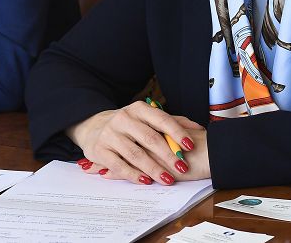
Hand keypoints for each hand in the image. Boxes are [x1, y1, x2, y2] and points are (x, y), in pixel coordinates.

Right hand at [68, 101, 207, 184]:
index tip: (190, 146)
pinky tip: (146, 181)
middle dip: (168, 154)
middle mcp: (123, 119)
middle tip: (183, 166)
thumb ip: (171, 122)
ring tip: (168, 179)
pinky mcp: (100, 150)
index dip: (177, 133)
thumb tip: (198, 128)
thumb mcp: (146, 118)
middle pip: (149, 138)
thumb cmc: (127, 125)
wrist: (92, 127)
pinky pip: (119, 165)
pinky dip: (134, 175)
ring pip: (135, 154)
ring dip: (154, 168)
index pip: (161, 119)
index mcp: (138, 109)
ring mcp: (110, 134)